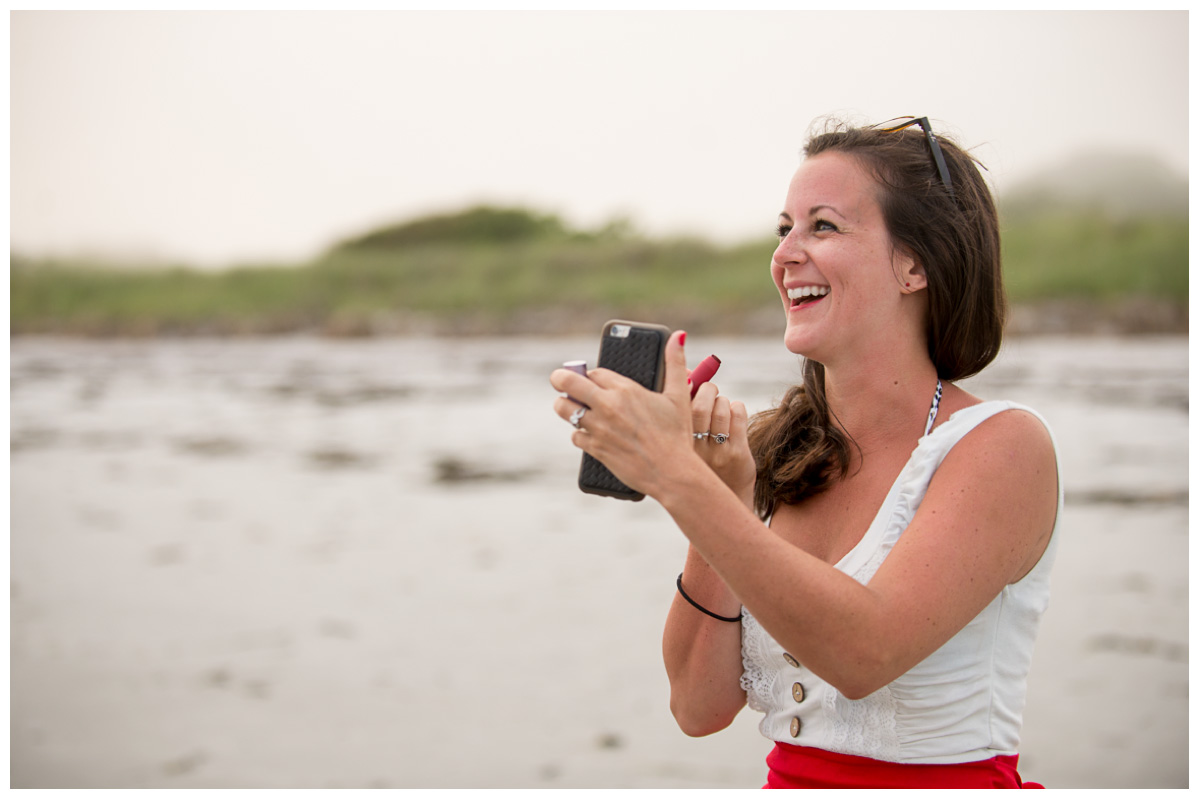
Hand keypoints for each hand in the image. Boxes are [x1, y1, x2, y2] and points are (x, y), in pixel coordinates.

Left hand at [550, 330, 700, 498]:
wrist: (672, 473)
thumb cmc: (677, 435)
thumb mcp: (679, 396)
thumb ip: (674, 363)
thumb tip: (677, 335)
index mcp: (625, 390)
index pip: (594, 372)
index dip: (591, 374)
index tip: (592, 378)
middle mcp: (607, 406)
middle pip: (568, 383)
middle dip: (560, 379)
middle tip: (560, 381)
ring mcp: (598, 428)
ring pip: (564, 409)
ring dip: (565, 406)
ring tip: (573, 407)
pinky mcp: (595, 448)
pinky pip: (575, 436)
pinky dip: (580, 434)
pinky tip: (589, 434)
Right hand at [689, 381, 755, 505]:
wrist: (723, 501)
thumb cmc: (701, 463)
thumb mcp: (685, 441)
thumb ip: (683, 410)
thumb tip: (687, 371)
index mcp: (676, 444)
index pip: (678, 406)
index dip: (685, 384)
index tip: (688, 376)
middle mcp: (694, 449)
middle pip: (702, 404)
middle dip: (708, 389)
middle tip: (709, 390)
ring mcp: (717, 452)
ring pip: (722, 408)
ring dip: (723, 400)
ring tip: (721, 407)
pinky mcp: (737, 453)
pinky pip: (738, 416)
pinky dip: (736, 408)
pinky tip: (733, 414)